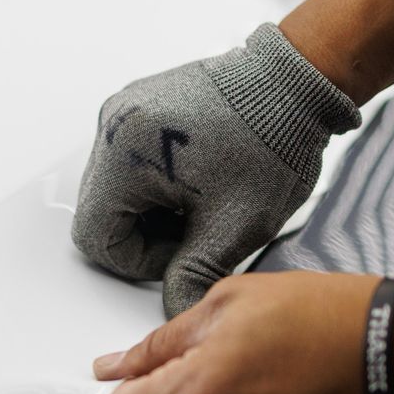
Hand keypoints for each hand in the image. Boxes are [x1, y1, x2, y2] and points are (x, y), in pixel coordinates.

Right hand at [72, 24, 359, 317]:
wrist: (296, 84)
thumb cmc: (271, 139)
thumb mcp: (231, 225)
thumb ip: (192, 276)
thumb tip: (176, 308)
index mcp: (124, 153)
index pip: (96, 237)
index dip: (139, 261)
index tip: (182, 252)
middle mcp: (115, 124)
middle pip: (102, 211)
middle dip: (146, 233)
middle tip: (196, 228)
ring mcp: (127, 110)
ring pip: (117, 188)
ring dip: (152, 208)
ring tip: (201, 201)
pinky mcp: (144, 105)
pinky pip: (131, 160)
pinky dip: (158, 182)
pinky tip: (198, 180)